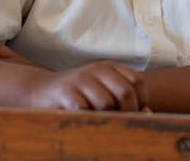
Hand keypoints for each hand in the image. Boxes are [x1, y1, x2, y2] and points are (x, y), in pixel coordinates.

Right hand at [26, 62, 146, 111]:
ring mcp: (80, 80)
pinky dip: (87, 118)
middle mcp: (96, 69)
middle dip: (127, 112)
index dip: (140, 101)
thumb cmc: (78, 96)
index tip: (131, 113)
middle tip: (118, 122)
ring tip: (97, 119)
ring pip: (106, 102)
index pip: (138, 82)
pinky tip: (82, 118)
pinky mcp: (66, 92)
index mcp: (109, 67)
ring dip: (105, 116)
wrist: (40, 91)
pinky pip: (85, 109)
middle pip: (125, 91)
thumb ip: (126, 102)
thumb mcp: (103, 93)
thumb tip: (149, 114)